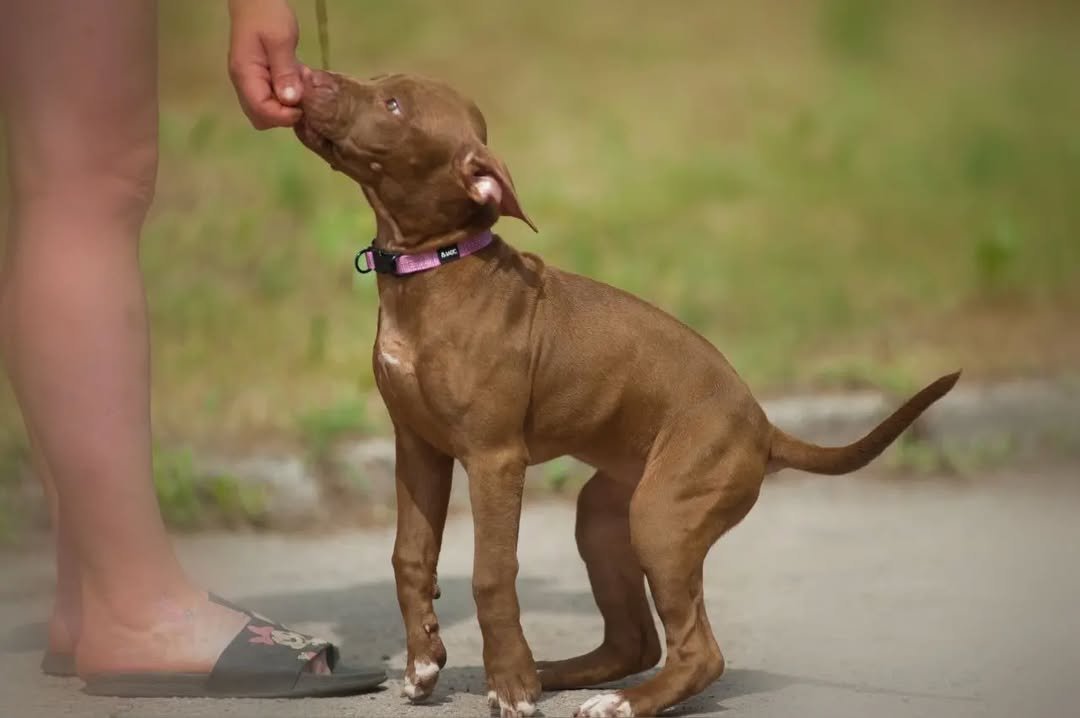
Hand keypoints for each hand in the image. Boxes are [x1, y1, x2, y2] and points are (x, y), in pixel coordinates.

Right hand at [227, 0, 305, 128]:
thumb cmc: (267, 15)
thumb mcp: (280, 40)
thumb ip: (285, 71)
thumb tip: (291, 101)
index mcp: (245, 75)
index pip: (261, 111)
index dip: (284, 116)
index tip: (303, 107)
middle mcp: (244, 83)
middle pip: (261, 117)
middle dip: (284, 114)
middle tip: (303, 96)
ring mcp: (251, 81)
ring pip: (267, 110)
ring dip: (287, 104)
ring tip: (302, 83)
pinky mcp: (261, 78)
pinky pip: (273, 97)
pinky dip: (287, 94)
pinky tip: (299, 78)